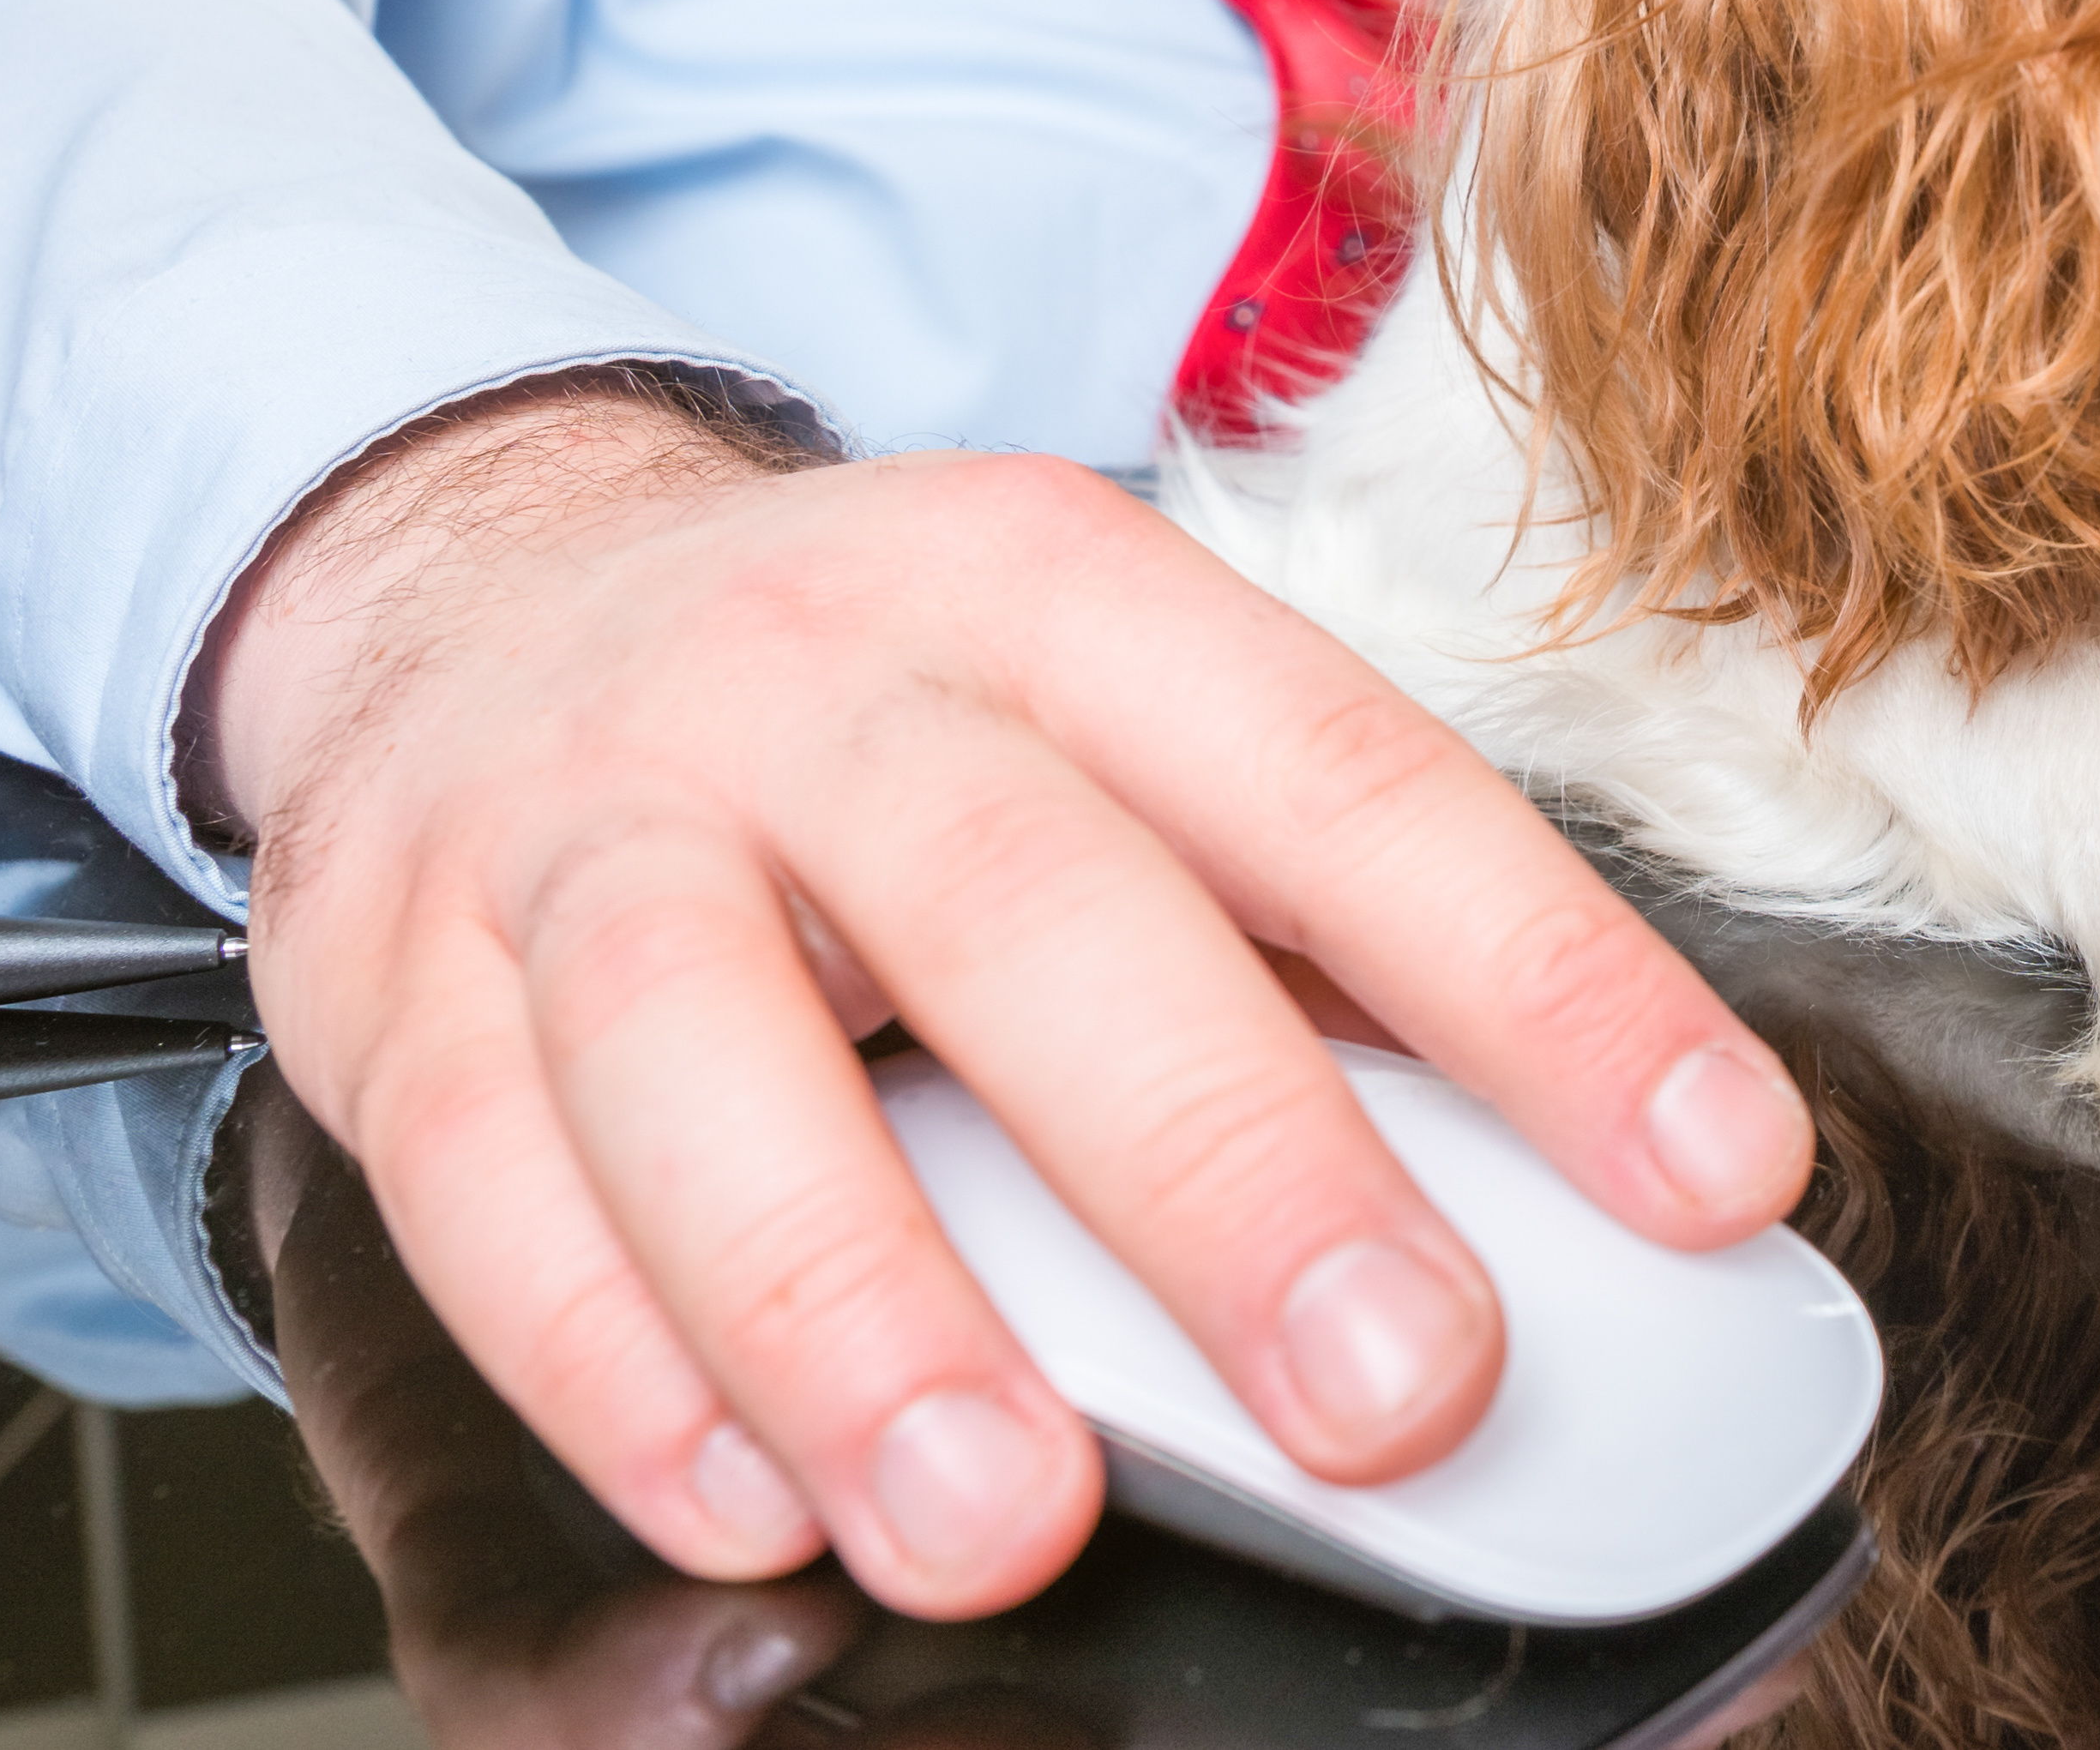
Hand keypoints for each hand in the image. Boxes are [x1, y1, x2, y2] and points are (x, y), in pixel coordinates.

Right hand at [201, 375, 1817, 1619]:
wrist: (479, 576)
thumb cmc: (872, 708)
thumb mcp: (1107, 719)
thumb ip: (1307, 933)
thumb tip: (1582, 1184)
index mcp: (1061, 594)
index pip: (1342, 780)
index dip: (1543, 981)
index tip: (1710, 1174)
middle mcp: (825, 677)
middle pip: (1034, 912)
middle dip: (1228, 1171)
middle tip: (1397, 1389)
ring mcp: (590, 820)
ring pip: (707, 1051)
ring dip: (864, 1309)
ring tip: (1006, 1522)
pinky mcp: (389, 972)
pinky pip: (483, 1179)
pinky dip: (616, 1365)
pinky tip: (751, 1505)